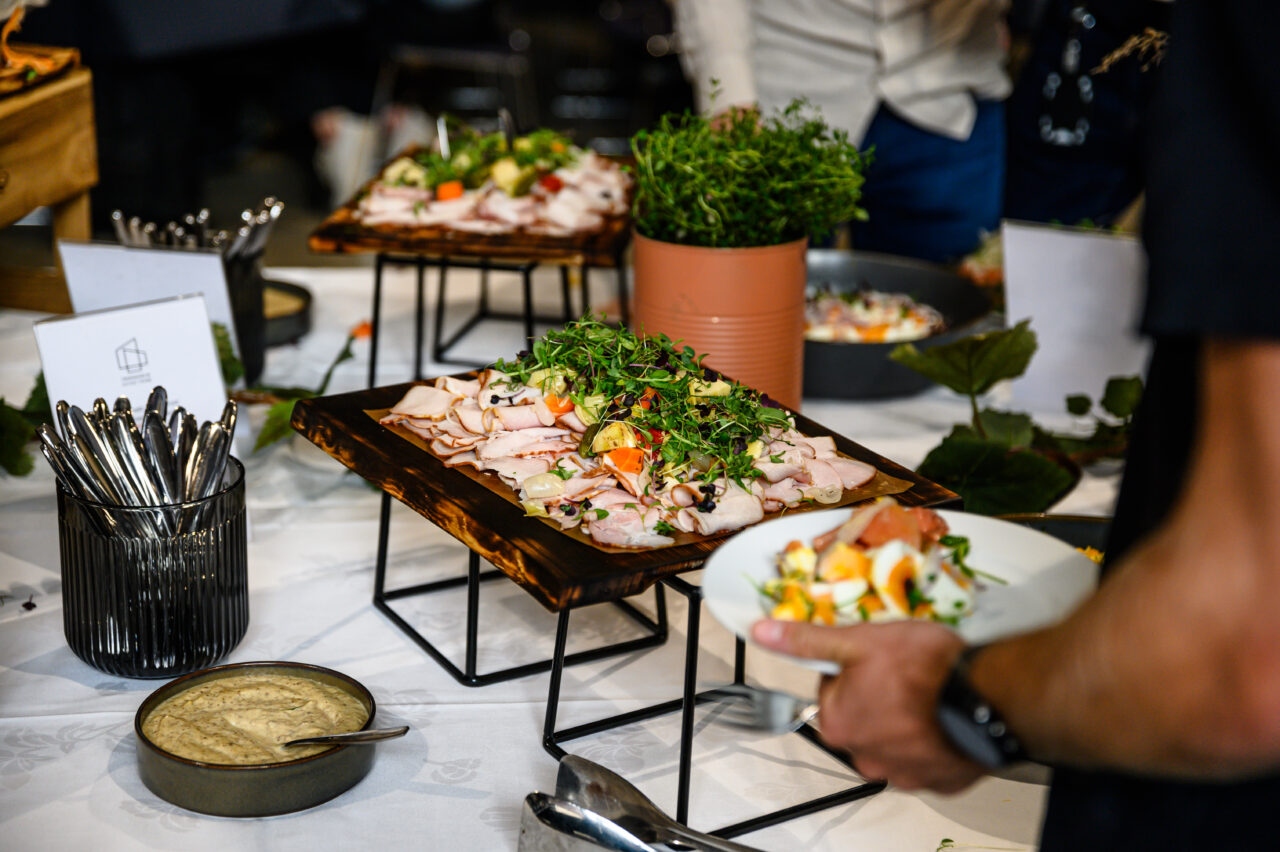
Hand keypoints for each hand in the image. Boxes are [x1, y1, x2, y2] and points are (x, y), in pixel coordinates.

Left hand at [751, 618, 985, 792]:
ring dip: (904, 720)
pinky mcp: (938, 780)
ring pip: (893, 738)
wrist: (985, 698)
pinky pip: (926, 756)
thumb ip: (808, 641)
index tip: (875, 660)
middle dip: (877, 696)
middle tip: (903, 675)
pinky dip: (932, 738)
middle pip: (860, 716)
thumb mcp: (859, 641)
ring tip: (927, 694)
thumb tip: (765, 633)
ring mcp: (903, 773)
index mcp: (837, 723)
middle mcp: (864, 757)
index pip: (831, 690)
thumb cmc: (924, 670)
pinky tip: (943, 716)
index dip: (853, 668)